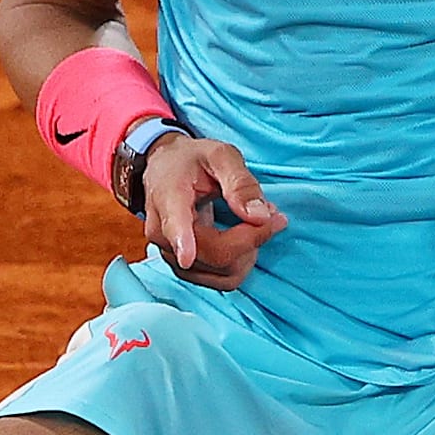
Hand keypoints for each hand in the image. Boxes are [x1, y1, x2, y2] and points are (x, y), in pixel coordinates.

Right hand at [141, 134, 287, 289]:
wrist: (166, 170)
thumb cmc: (192, 160)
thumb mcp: (220, 154)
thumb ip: (241, 183)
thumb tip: (260, 216)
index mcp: (168, 197)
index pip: (174, 225)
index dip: (182, 243)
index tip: (186, 257)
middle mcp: (163, 234)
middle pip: (215, 254)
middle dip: (252, 238)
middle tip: (272, 214)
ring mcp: (171, 256)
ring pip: (222, 273)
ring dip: (249, 253)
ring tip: (255, 223)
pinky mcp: (184, 270)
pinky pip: (222, 280)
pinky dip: (241, 263)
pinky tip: (243, 238)